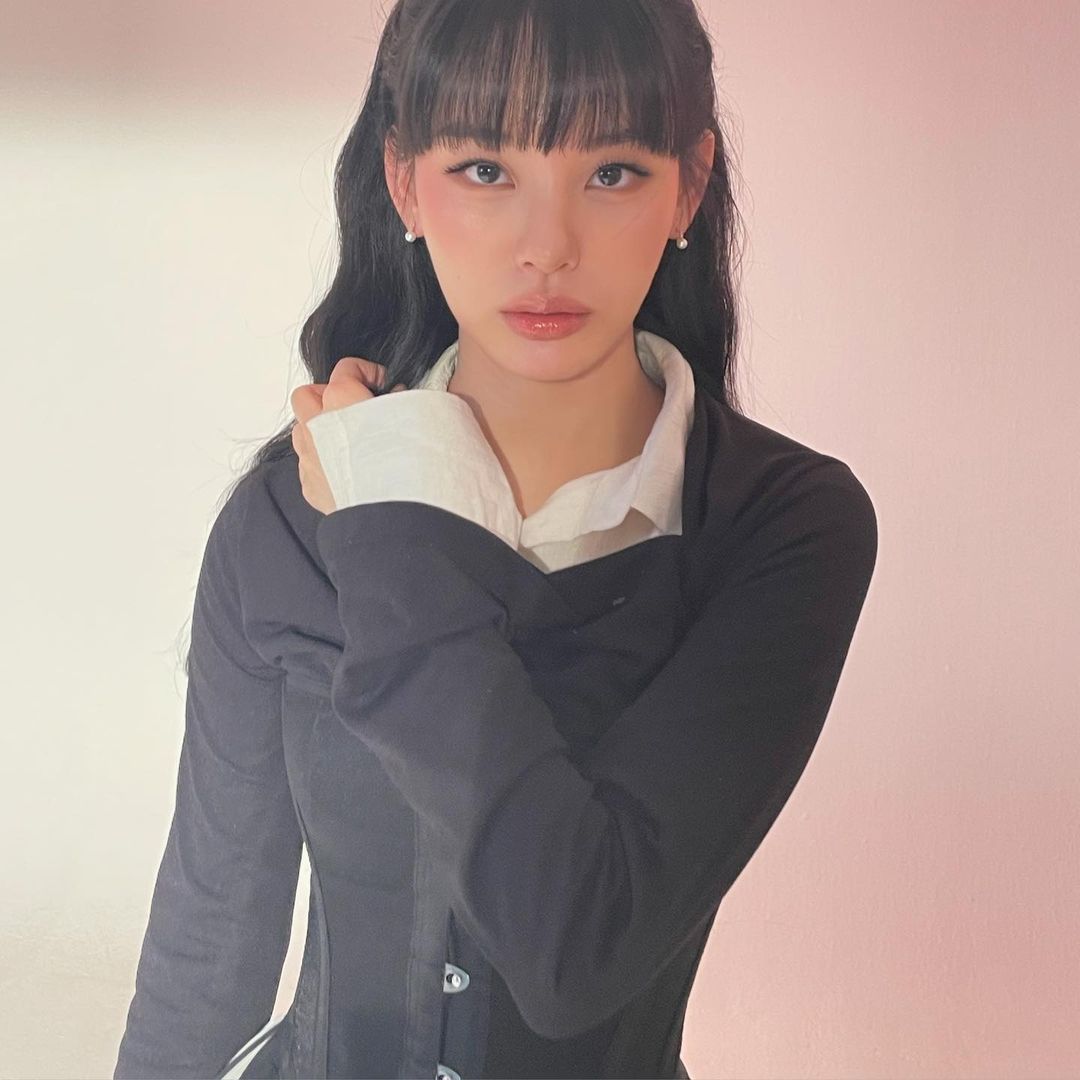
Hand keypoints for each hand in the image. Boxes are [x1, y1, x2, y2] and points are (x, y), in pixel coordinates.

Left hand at [290, 356, 406, 514]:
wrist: (404, 523)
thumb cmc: (417, 469)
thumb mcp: (428, 418)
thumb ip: (409, 400)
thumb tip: (397, 400)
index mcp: (343, 402)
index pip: (345, 369)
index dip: (368, 373)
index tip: (386, 387)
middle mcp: (318, 428)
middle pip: (307, 395)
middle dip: (330, 396)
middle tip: (358, 407)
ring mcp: (311, 460)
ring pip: (303, 430)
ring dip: (324, 429)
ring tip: (354, 440)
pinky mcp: (312, 489)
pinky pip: (311, 465)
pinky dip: (326, 463)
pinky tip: (353, 473)